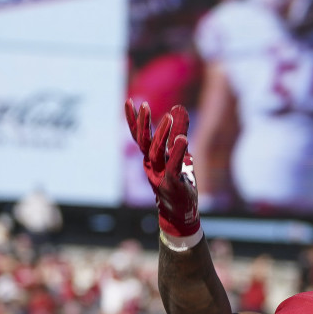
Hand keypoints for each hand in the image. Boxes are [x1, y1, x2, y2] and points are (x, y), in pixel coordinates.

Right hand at [124, 99, 199, 237]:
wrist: (180, 213)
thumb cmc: (178, 182)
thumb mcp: (178, 153)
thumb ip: (178, 132)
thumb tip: (178, 108)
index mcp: (150, 158)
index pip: (138, 136)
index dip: (133, 120)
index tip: (129, 101)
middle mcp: (151, 165)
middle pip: (143, 142)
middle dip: (142, 124)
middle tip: (144, 105)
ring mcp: (159, 175)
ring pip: (156, 152)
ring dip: (161, 134)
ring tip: (168, 117)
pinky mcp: (171, 184)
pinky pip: (173, 166)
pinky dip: (177, 153)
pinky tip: (183, 139)